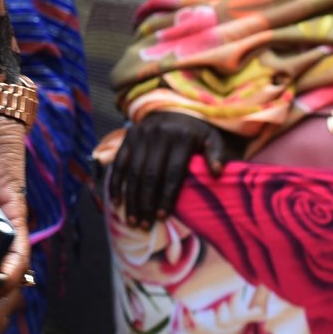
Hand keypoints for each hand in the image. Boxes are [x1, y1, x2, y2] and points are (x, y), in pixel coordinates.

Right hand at [108, 111, 232, 227]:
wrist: (172, 108)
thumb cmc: (194, 133)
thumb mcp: (211, 138)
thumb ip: (217, 153)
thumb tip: (217, 172)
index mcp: (182, 138)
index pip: (172, 173)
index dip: (165, 197)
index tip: (161, 217)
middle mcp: (159, 135)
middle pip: (150, 176)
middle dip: (146, 203)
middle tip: (143, 225)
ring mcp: (141, 135)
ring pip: (133, 173)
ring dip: (131, 199)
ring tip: (132, 221)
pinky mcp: (128, 136)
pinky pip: (119, 164)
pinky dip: (116, 184)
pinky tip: (117, 203)